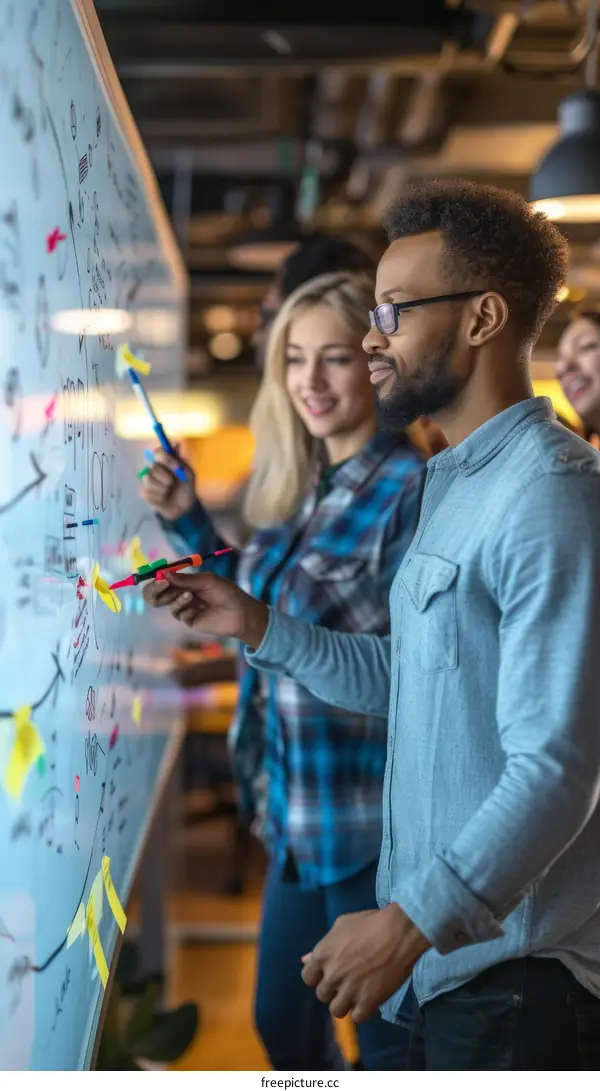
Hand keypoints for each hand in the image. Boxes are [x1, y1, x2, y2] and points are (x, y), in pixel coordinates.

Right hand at [139, 448, 196, 520]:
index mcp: (164, 461)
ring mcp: (147, 479)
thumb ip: (181, 460)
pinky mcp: (143, 491)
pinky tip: (163, 497)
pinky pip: (148, 491)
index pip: (158, 452)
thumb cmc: (186, 487)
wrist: (183, 506)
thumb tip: (175, 444)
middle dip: (165, 476)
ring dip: (163, 487)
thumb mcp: (188, 473)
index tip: (177, 467)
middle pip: (152, 465)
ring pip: (149, 479)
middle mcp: (153, 467)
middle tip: (172, 483)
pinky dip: (159, 496)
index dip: (166, 459)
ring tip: (168, 491)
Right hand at [142, 570, 268, 646]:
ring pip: (168, 605)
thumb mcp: (207, 581)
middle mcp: (182, 594)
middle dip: (155, 590)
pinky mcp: (189, 621)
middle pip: (158, 594)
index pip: (163, 579)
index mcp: (185, 581)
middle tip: (161, 585)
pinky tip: (196, 609)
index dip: (156, 578)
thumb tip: (164, 573)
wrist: (241, 613)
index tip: (158, 577)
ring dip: (175, 599)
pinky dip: (184, 610)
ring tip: (190, 596)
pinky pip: (179, 615)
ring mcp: (185, 608)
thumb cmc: (227, 592)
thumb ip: (186, 579)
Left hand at [301, 904, 429, 1023]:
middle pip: (322, 995)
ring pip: (336, 1010)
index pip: (308, 978)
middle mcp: (332, 975)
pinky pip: (357, 1018)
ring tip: (358, 994)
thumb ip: (323, 944)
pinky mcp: (368, 1002)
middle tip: (348, 981)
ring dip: (346, 1003)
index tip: (329, 974)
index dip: (318, 977)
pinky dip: (362, 1011)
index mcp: (322, 955)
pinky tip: (369, 1000)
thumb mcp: (342, 925)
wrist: (399, 932)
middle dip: (334, 989)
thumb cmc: (370, 922)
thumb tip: (305, 959)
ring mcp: (349, 990)